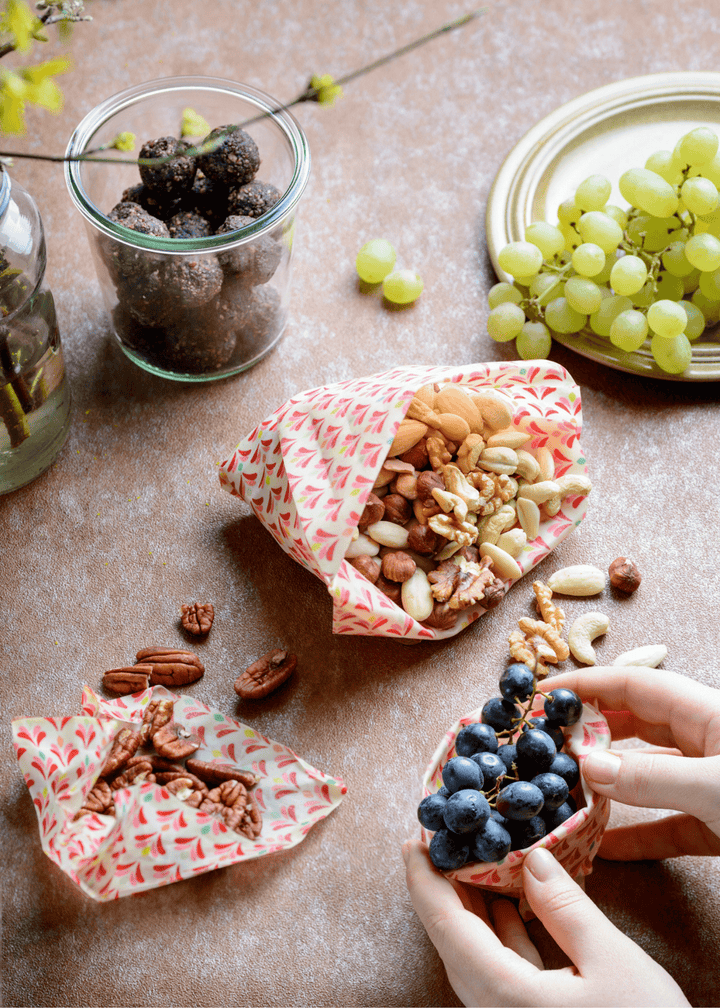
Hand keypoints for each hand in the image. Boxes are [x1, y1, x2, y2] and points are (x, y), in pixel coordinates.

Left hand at [403, 838, 689, 1006]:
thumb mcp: (613, 962)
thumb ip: (566, 909)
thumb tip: (533, 858)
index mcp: (505, 994)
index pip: (446, 925)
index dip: (425, 879)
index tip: (415, 840)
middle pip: (453, 940)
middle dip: (443, 888)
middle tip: (443, 841)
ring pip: (474, 956)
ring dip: (470, 908)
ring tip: (471, 862)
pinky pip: (498, 970)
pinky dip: (497, 933)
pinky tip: (507, 905)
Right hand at [542, 667, 719, 858]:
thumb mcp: (715, 787)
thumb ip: (653, 777)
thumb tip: (588, 768)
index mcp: (707, 713)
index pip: (633, 685)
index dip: (587, 685)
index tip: (543, 697)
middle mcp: (707, 742)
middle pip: (636, 725)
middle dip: (590, 732)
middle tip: (546, 745)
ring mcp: (711, 785)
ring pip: (648, 777)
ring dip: (608, 787)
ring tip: (566, 794)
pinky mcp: (718, 825)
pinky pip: (668, 824)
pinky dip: (637, 835)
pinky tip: (605, 848)